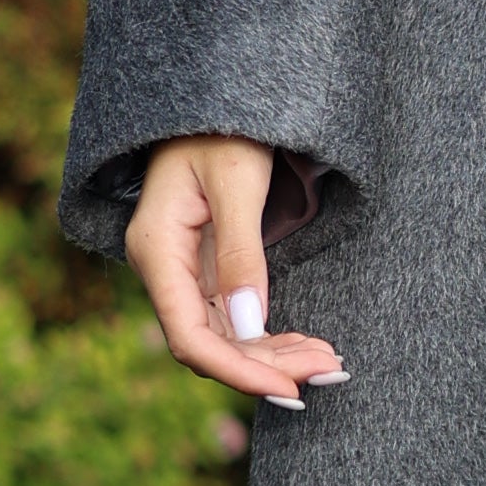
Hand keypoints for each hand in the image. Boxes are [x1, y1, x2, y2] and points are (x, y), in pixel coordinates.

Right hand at [125, 138, 347, 412]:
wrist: (218, 97)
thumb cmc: (223, 127)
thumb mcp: (237, 183)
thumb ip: (240, 254)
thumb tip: (248, 326)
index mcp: (156, 249)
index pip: (188, 336)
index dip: (237, 370)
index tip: (288, 388)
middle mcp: (163, 267)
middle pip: (209, 343)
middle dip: (268, 366)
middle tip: (329, 371)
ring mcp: (184, 269)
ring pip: (224, 336)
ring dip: (273, 355)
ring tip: (328, 363)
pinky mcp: (205, 267)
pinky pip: (233, 316)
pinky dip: (268, 335)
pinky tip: (306, 345)